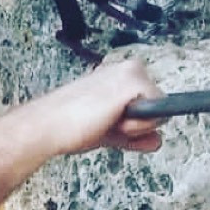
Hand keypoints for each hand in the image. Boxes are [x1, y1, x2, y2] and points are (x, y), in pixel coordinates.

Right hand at [46, 55, 163, 155]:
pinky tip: (112, 120)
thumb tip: (158, 141)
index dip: (134, 122)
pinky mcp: (134, 83)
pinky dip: (137, 126)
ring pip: (160, 111)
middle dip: (138, 124)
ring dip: (136, 126)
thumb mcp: (110, 131)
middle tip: (106, 124)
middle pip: (158, 107)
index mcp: (120, 75)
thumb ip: (134, 134)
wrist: (49, 126)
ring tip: (106, 121)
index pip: (147, 103)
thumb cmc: (69, 126)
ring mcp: (133, 73)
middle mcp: (128, 68)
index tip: (109, 125)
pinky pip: (157, 114)